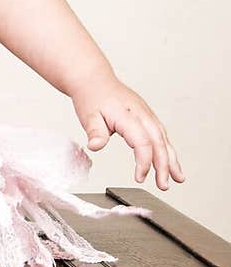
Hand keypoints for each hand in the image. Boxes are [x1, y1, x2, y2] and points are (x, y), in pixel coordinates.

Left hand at [71, 73, 184, 190]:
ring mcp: (147, 115)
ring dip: (171, 159)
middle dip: (164, 166)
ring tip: (178, 178)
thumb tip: (96, 146)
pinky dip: (167, 150)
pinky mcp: (147, 116)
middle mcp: (142, 114)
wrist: (94, 80)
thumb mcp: (88, 115)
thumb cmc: (92, 97)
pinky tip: (169, 162)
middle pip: (158, 142)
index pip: (142, 142)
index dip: (144, 162)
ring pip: (163, 139)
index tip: (139, 178)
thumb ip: (95, 132)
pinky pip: (161, 135)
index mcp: (128, 115)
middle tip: (164, 185)